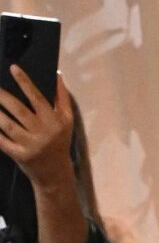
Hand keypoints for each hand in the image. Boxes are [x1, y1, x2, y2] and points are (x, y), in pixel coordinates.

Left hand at [0, 69, 75, 183]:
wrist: (56, 174)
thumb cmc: (60, 142)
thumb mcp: (67, 121)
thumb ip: (62, 98)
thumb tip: (56, 75)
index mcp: (54, 122)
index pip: (37, 98)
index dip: (25, 82)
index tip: (13, 68)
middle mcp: (42, 133)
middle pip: (18, 110)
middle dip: (2, 96)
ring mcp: (30, 146)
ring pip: (7, 125)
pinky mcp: (19, 156)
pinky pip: (2, 141)